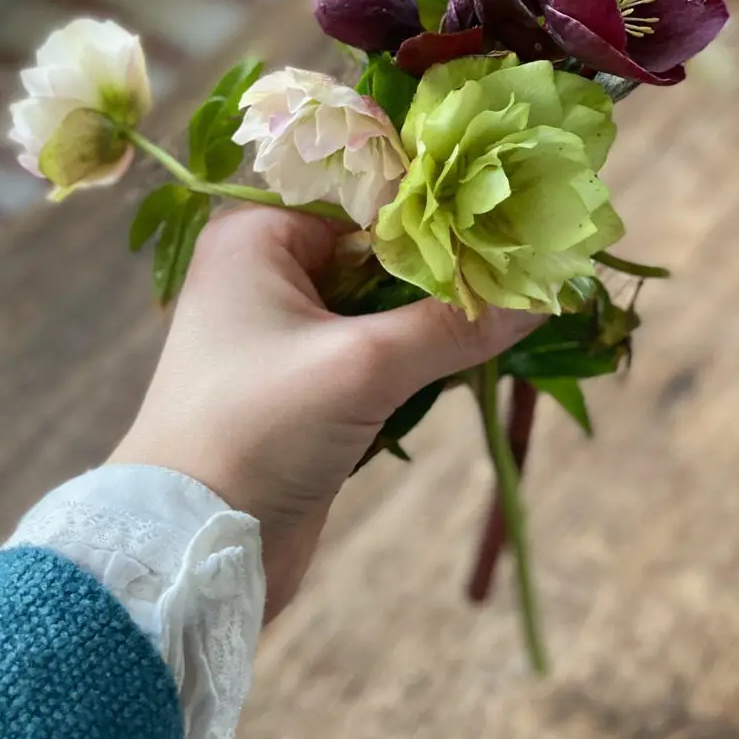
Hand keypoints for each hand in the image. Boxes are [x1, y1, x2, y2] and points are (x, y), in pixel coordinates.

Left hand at [110, 208, 540, 620]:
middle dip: (449, 263)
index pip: (367, 193)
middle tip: (532, 259)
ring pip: (387, 305)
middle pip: (382, 249)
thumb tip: (543, 294)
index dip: (440, 204)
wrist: (195, 545)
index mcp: (260, 237)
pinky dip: (423, 353)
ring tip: (521, 302)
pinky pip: (380, 352)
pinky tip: (480, 352)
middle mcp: (271, 272)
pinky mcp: (309, 386)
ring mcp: (290, 333)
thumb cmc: (255, 431)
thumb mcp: (359, 368)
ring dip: (442, 313)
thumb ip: (453, 325)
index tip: (515, 210)